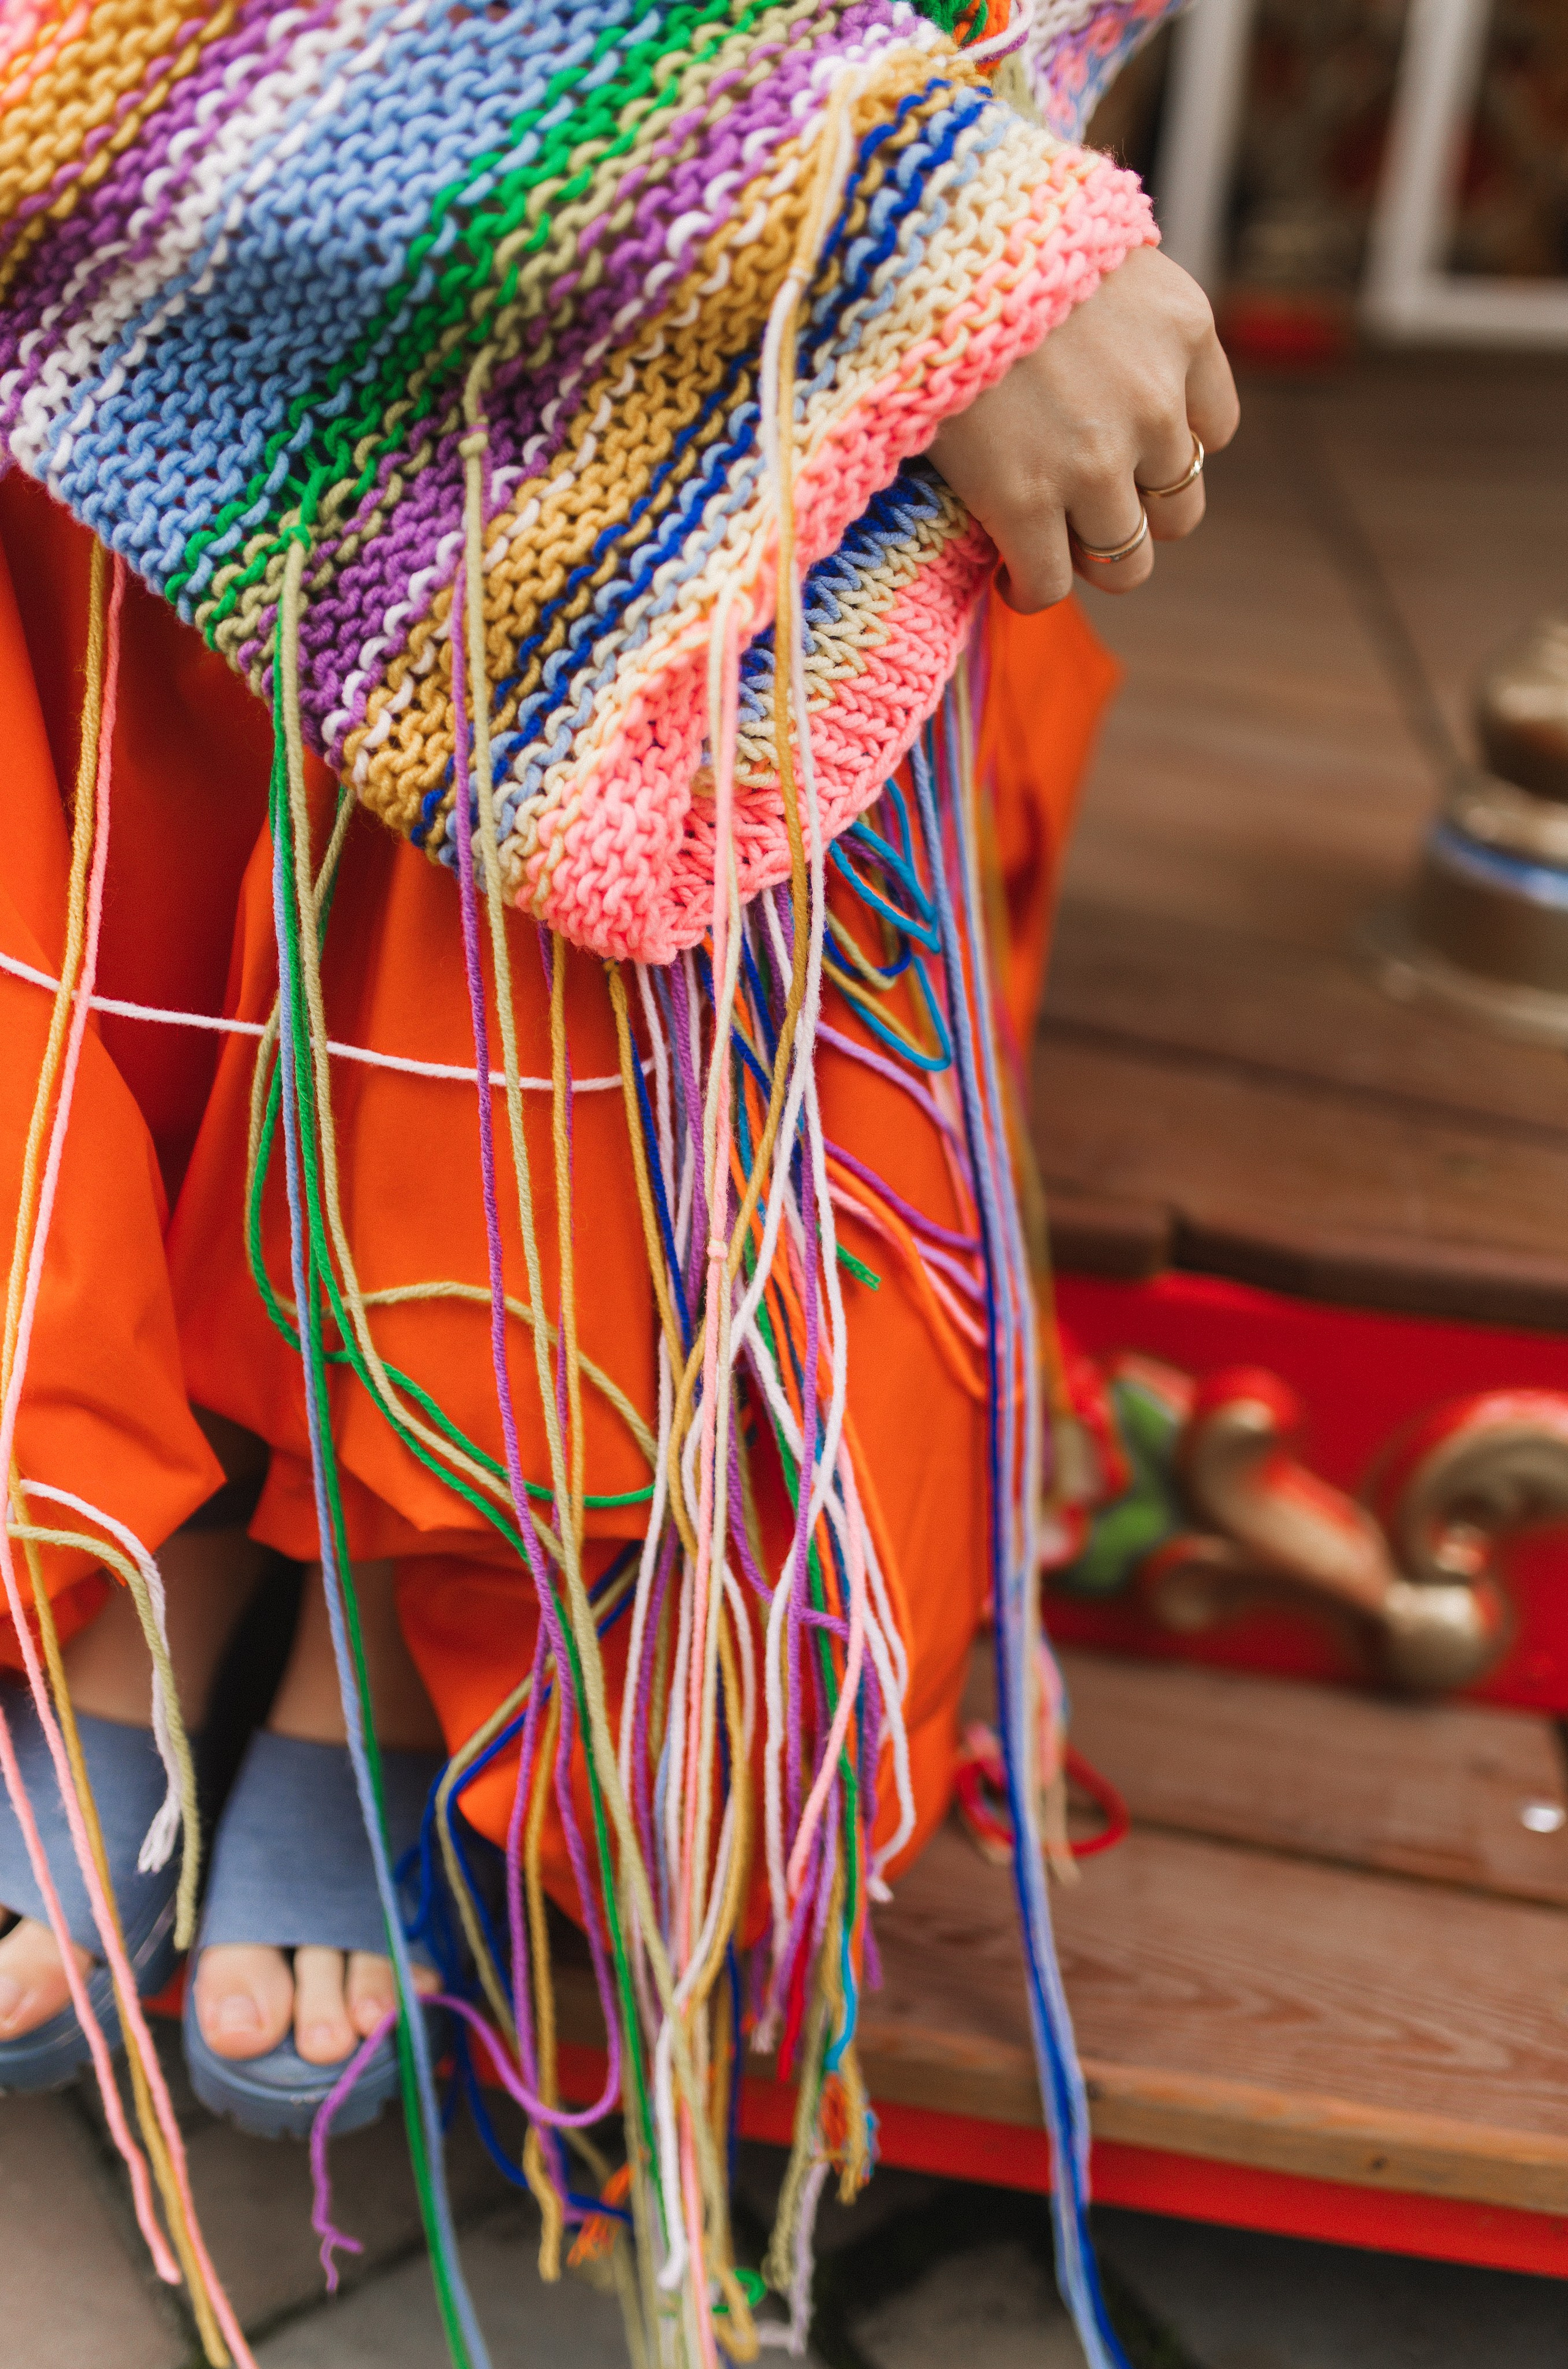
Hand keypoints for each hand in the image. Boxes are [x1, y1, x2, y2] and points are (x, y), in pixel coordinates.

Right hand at [927, 244, 1238, 608]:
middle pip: (1178, 508)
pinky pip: (1047, 582)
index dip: (1168, 452)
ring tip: (1046, 549)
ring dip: (1090, 561)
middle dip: (1136, 514)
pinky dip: (1030, 590)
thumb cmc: (984, 230)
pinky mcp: (1027, 499)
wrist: (922, 244)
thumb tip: (1092, 357)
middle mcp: (1156, 403)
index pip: (1214, 429)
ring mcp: (1096, 459)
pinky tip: (1007, 581)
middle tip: (1083, 510)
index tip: (1128, 454)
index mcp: (1185, 329)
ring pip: (1126, 559)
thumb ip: (1116, 305)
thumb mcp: (1086, 243)